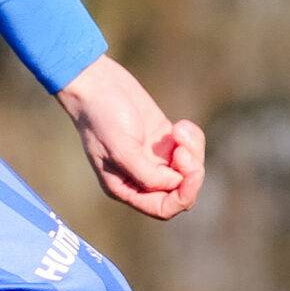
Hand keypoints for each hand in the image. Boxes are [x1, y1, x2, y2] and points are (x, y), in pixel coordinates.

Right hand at [59, 56, 204, 221]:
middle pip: (180, 190)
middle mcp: (141, 177)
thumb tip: (176, 183)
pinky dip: (192, 138)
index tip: (189, 172)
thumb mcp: (121, 150)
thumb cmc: (101, 117)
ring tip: (180, 128)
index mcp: (125, 188)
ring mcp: (154, 158)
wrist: (96, 82)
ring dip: (192, 150)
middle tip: (182, 147)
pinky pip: (191, 148)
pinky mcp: (164, 139)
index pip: (163, 208)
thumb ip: (148, 176)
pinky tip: (179, 124)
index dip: (182, 196)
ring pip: (189, 168)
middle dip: (190, 171)